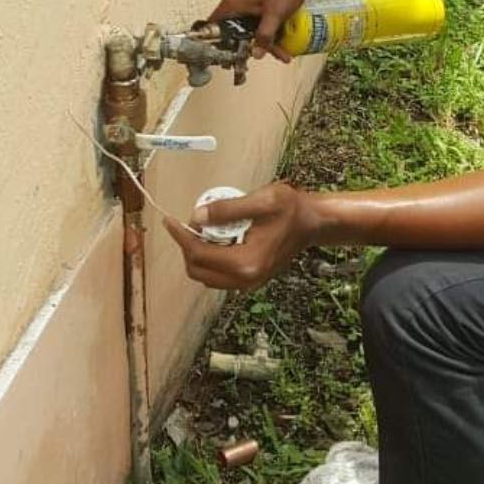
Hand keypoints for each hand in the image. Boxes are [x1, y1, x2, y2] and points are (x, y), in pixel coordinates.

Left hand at [163, 181, 320, 288]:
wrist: (313, 223)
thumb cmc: (291, 209)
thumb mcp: (261, 201)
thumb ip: (227, 210)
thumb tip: (196, 217)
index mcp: (246, 263)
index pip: (199, 254)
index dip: (181, 236)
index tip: (170, 220)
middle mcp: (245, 279)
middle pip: (198, 270)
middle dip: (188, 246)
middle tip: (190, 222)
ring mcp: (248, 283)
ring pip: (206, 275)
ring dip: (198, 253)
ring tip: (204, 228)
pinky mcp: (250, 280)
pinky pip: (218, 275)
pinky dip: (210, 258)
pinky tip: (217, 238)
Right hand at [207, 0, 310, 59]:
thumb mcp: (274, 14)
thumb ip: (264, 36)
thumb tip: (255, 54)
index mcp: (233, 4)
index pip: (214, 27)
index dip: (218, 44)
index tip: (228, 58)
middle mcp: (237, 3)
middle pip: (235, 32)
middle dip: (249, 48)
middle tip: (258, 59)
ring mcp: (248, 3)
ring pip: (250, 29)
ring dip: (264, 42)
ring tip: (282, 54)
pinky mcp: (259, 4)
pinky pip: (260, 23)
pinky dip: (270, 33)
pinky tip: (284, 44)